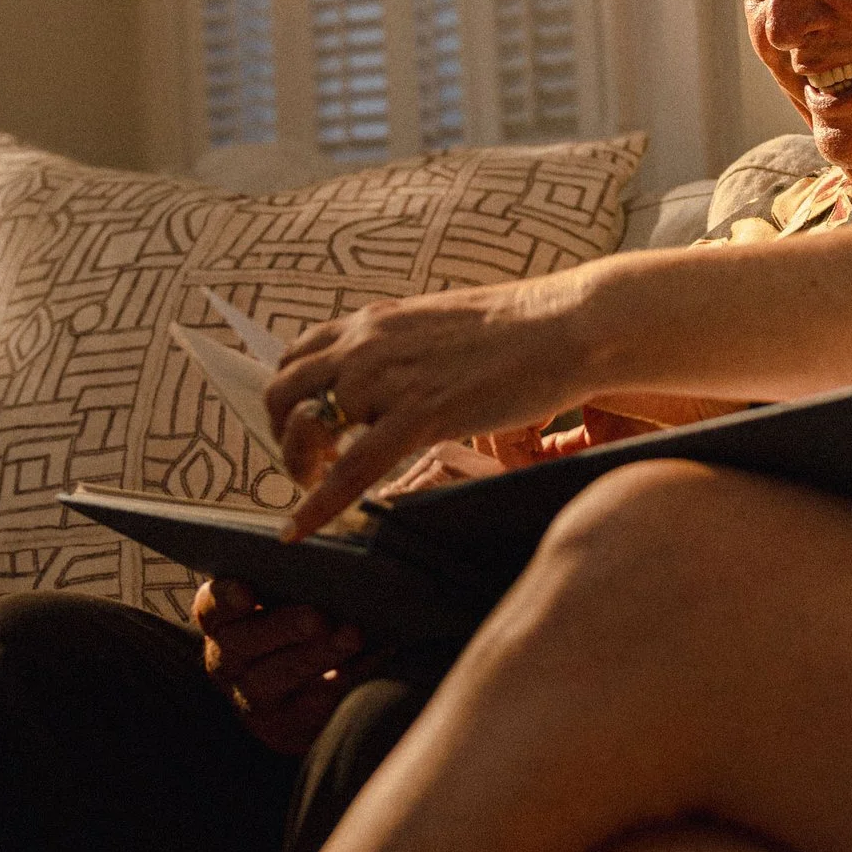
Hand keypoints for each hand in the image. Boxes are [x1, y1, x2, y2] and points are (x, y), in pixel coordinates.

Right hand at [194, 576, 378, 755]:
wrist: (290, 696)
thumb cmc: (288, 625)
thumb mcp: (277, 600)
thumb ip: (287, 579)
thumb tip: (324, 548)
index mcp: (220, 622)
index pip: (212, 607)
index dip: (227, 599)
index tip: (248, 591)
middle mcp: (227, 662)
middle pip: (246, 643)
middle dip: (284, 628)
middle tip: (318, 617)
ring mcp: (254, 698)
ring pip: (282, 677)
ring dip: (319, 656)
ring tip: (352, 636)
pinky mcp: (286, 727)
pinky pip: (317, 703)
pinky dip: (349, 676)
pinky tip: (375, 654)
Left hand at [263, 272, 608, 536]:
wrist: (568, 323)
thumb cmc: (521, 330)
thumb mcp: (442, 327)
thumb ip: (405, 349)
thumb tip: (394, 376)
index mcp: (375, 321)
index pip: (297, 355)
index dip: (289, 398)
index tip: (303, 427)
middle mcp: (369, 343)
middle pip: (284, 390)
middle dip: (283, 434)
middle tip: (307, 465)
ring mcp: (390, 377)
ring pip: (309, 428)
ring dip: (301, 467)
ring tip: (319, 489)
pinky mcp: (420, 414)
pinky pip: (350, 469)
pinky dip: (318, 505)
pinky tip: (301, 531)